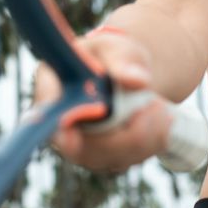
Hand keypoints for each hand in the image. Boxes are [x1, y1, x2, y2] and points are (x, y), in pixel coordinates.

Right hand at [32, 29, 171, 173]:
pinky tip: (161, 118)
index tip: (71, 135)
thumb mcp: (116, 48)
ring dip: (145, 134)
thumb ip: (123, 60)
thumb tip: (137, 81)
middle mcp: (61, 125)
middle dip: (124, 134)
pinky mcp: (108, 158)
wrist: (127, 75)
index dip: (56, 125)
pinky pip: (132, 159)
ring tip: (159, 105)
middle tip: (153, 105)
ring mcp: (84, 147)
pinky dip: (153, 140)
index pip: (46, 109)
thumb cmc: (112, 56)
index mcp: (52, 87)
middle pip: (83, 148)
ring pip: (113, 157)